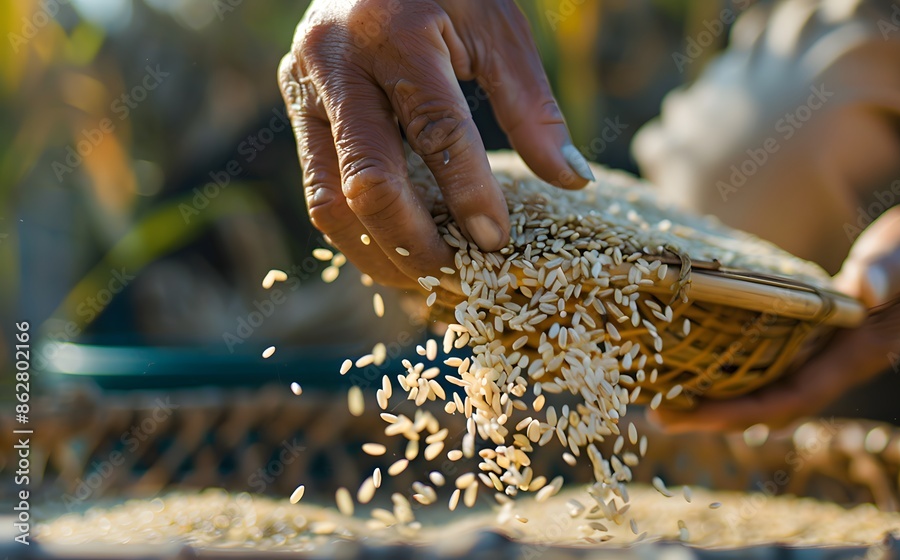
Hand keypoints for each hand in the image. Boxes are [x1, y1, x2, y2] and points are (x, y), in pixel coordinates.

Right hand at [278, 0, 592, 287]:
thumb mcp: (497, 27)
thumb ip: (532, 106)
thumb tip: (573, 180)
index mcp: (392, 33)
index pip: (434, 130)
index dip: (468, 194)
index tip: (496, 242)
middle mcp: (334, 63)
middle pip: (366, 183)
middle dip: (414, 242)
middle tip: (457, 274)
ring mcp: (302, 87)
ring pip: (327, 201)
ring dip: (376, 252)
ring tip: (425, 277)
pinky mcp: (294, 107)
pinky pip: (319, 189)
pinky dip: (359, 231)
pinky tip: (397, 248)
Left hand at [649, 206, 899, 432]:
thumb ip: (889, 270)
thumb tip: (864, 289)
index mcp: (858, 355)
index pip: (794, 396)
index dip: (744, 410)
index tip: (695, 415)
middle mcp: (838, 366)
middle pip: (771, 406)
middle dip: (715, 415)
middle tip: (657, 416)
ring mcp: (825, 358)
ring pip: (767, 393)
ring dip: (718, 402)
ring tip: (663, 402)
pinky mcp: (813, 344)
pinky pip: (769, 371)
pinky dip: (733, 377)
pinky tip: (696, 371)